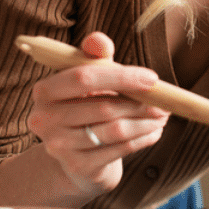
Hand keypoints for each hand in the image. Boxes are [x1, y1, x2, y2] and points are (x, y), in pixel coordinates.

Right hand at [25, 31, 169, 199]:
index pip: (84, 78)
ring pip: (115, 130)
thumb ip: (93, 57)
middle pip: (103, 107)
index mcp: (44, 91)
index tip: (152, 79)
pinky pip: (119, 150)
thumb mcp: (88, 79)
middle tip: (164, 103)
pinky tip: (153, 132)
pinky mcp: (77, 167)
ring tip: (162, 116)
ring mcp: (59, 146)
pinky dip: (142, 140)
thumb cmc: (85, 107)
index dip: (121, 77)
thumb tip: (99, 40)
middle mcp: (44, 120)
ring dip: (146, 122)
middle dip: (140, 104)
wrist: (75, 157)